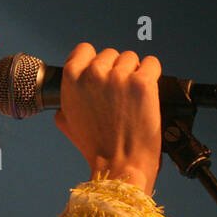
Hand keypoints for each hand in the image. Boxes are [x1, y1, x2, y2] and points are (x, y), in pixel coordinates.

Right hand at [53, 43, 162, 194]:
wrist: (119, 166)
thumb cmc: (97, 149)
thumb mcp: (69, 125)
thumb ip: (65, 105)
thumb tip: (63, 102)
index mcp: (71, 79)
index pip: (84, 50)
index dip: (95, 62)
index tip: (103, 77)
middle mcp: (93, 74)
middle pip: (111, 55)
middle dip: (117, 71)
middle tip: (120, 98)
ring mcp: (118, 77)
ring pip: (132, 59)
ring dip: (135, 74)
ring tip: (134, 100)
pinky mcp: (141, 83)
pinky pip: (152, 64)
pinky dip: (153, 76)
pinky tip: (148, 93)